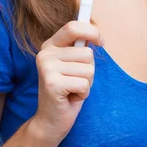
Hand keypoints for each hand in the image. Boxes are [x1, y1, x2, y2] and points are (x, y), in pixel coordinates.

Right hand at [34, 20, 103, 143]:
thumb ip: (80, 48)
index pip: (73, 26)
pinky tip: (71, 97)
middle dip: (89, 70)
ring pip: (88, 69)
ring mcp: (47, 68)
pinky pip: (84, 84)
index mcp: (50, 46)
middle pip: (87, 53)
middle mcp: (45, 54)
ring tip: (72, 89)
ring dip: (86, 83)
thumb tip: (96, 34)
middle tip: (75, 81)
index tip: (101, 42)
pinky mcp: (52, 83)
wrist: (51, 120)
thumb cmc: (67, 91)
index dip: (92, 31)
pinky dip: (83, 93)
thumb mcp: (74, 65)